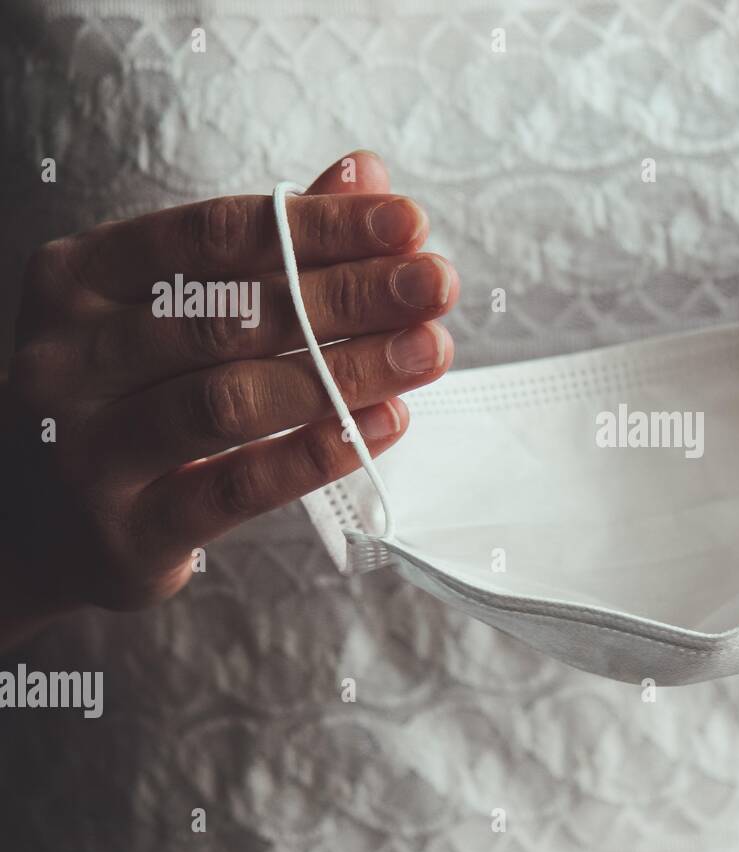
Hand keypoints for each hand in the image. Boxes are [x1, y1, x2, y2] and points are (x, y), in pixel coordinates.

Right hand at [0, 151, 457, 628]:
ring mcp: (87, 449)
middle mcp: (68, 357)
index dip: (319, 227)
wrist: (28, 523)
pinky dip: (317, 455)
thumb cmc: (124, 395)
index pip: (213, 234)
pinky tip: (387, 423)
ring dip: (344, 372)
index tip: (409, 223)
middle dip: (348, 296)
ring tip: (428, 351)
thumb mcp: (172, 305)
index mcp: (80, 279)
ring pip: (230, 401)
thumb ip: (267, 243)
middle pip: (229, 315)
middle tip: (436, 286)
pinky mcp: (124, 532)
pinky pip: (235, 488)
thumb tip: (363, 172)